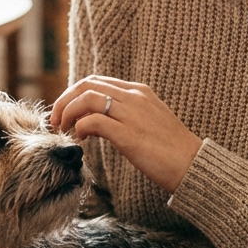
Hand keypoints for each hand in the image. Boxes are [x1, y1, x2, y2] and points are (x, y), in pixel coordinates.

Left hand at [50, 75, 202, 192]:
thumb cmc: (169, 149)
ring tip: (63, 131)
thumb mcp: (147, 122)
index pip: (95, 82)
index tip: (64, 113)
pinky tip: (80, 140)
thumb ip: (125, 116)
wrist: (192, 165)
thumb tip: (98, 122)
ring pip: (86, 98)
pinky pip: (93, 121)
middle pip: (86, 85)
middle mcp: (134, 97)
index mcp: (138, 91)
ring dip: (67, 113)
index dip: (73, 95)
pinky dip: (80, 128)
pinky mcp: (128, 134)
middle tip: (55, 121)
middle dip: (63, 101)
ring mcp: (131, 114)